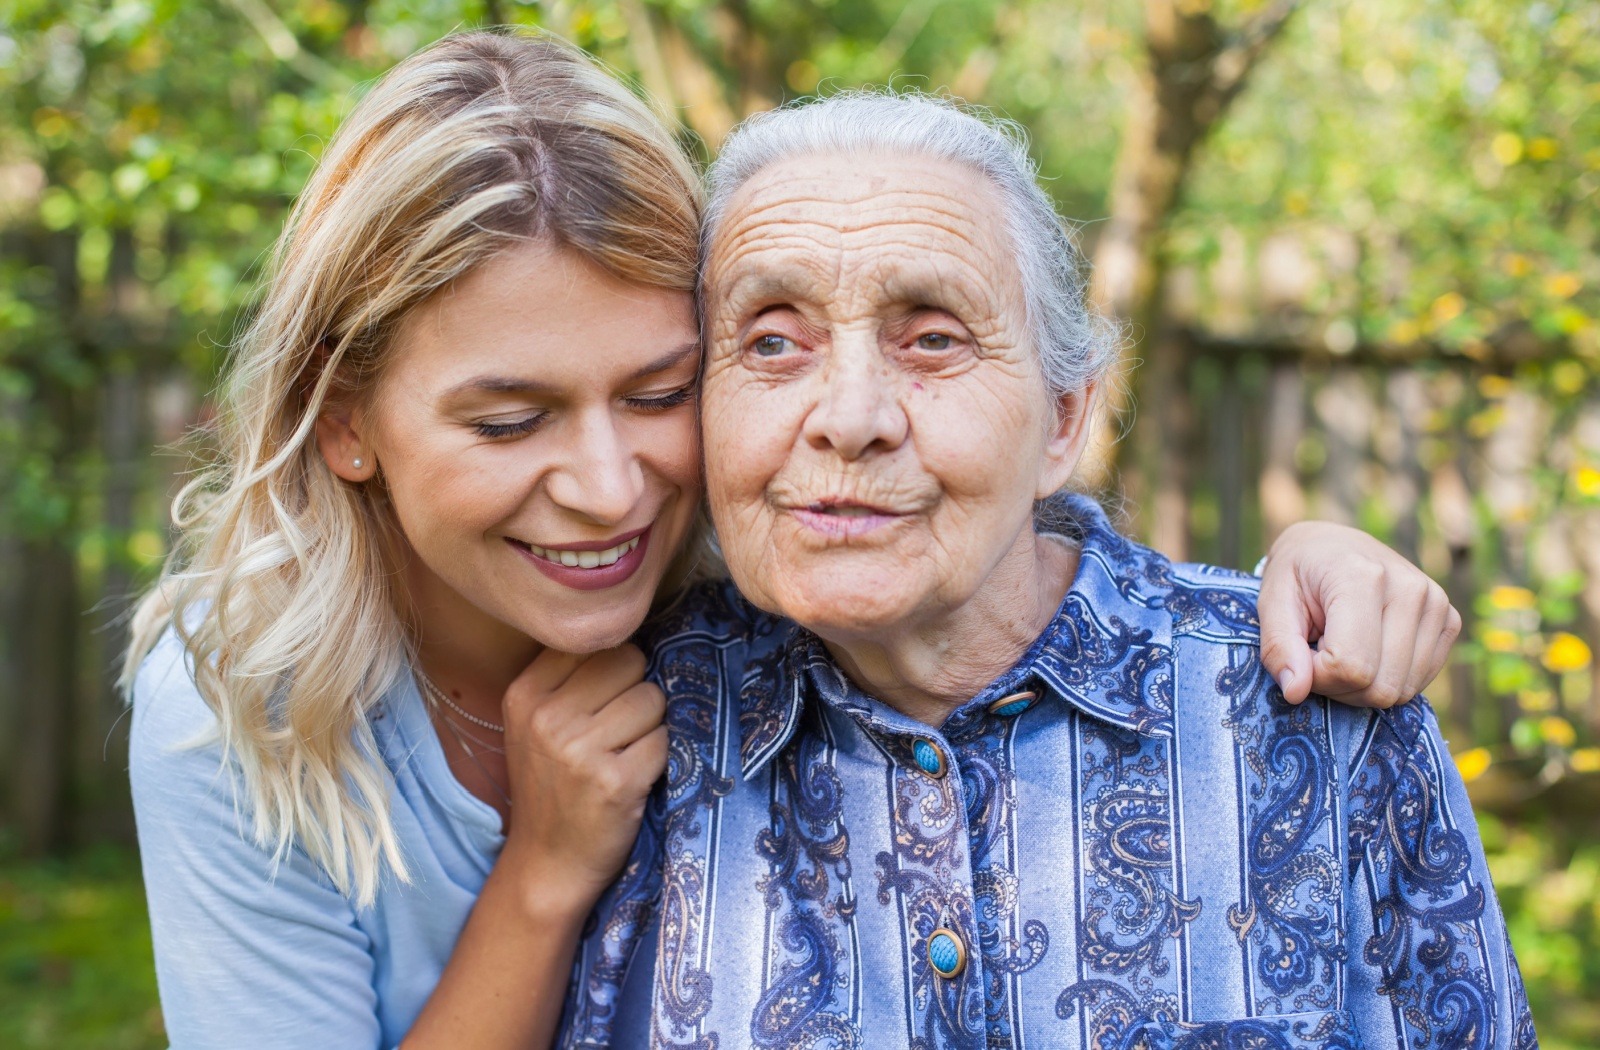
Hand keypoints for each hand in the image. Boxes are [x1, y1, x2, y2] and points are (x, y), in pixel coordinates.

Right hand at [500, 645, 667, 900]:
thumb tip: (637, 632)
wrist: (546, 865)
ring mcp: (579, 750)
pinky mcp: (615, 782)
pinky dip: (661, 759)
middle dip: (637, 692)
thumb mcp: (537, 725)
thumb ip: (573, 678)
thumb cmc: (551, 788)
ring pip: (652, 700)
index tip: (608, 698)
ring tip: (625, 756)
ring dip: (652, 727)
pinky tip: (636, 779)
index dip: (616, 668)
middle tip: (620, 732)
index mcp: (525, 693)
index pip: (597, 643)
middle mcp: (547, 717)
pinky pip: (665, 741)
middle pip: (630, 663)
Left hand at [1257, 522, 1461, 707]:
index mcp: (1362, 577)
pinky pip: (1419, 683)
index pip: (1351, 666)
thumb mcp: (1270, 603)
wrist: (1331, 545)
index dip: (1317, 676)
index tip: (1303, 652)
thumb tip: (1296, 691)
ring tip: (1343, 647)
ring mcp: (1436, 604)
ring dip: (1363, 686)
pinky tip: (1369, 649)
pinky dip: (1388, 679)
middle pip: (1380, 686)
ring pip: (1401, 691)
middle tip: (1320, 653)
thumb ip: (1277, 648)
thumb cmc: (1296, 576)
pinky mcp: (1449, 620)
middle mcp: (1410, 588)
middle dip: (1340, 686)